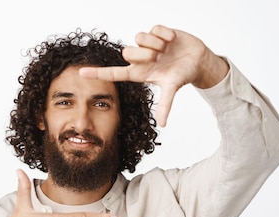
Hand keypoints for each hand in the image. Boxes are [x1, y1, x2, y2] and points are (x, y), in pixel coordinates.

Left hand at [79, 25, 228, 126]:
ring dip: (156, 44)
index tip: (80, 73)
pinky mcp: (156, 32)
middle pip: (127, 52)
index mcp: (139, 72)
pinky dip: (165, 35)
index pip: (113, 73)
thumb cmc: (182, 75)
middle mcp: (140, 58)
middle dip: (144, 54)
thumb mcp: (172, 88)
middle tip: (159, 58)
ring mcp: (147, 44)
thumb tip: (163, 124)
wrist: (198, 61)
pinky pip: (154, 28)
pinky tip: (172, 41)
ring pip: (139, 37)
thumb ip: (165, 105)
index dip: (97, 73)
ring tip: (167, 50)